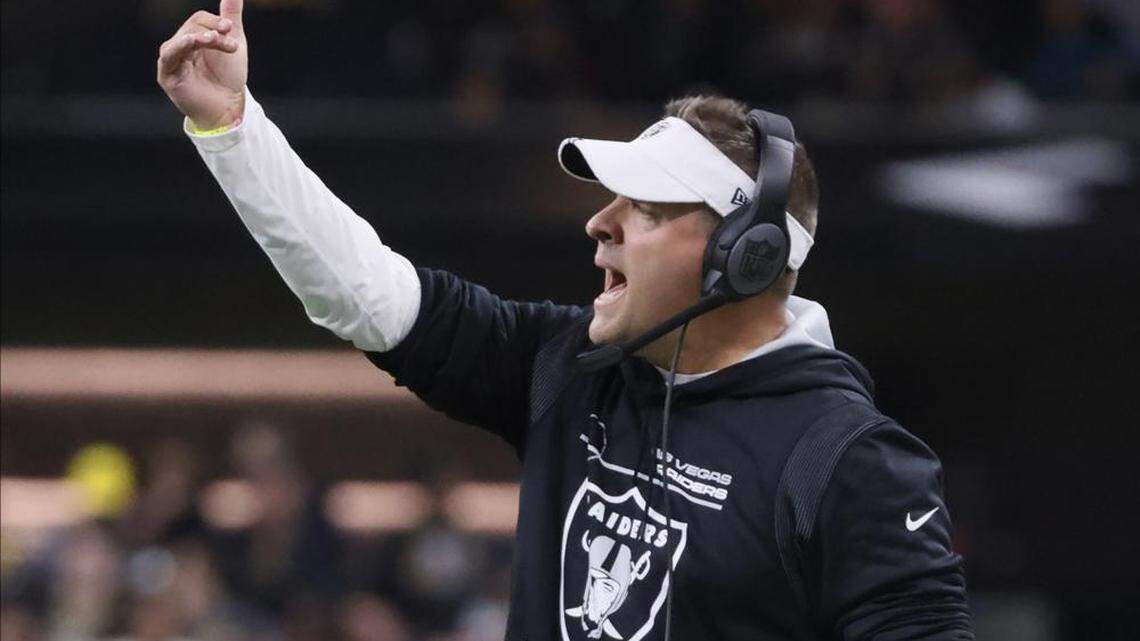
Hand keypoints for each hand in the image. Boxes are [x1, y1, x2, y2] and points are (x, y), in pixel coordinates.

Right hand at [156, 0, 246, 129]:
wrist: (230, 106)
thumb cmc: (228, 76)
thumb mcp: (233, 41)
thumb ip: (230, 16)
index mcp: (190, 37)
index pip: (198, 20)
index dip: (215, 22)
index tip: (230, 29)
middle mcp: (177, 47)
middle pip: (191, 28)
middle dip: (213, 34)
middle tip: (231, 46)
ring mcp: (170, 61)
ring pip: (182, 40)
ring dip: (200, 38)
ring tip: (215, 40)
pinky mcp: (167, 76)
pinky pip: (170, 56)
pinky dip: (181, 46)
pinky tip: (193, 42)